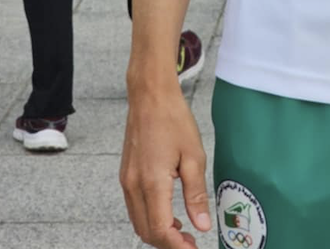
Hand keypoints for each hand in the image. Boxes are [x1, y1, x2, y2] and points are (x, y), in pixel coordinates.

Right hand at [120, 86, 210, 247]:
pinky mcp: (126, 177)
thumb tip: (202, 225)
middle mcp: (134, 187)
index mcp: (152, 183)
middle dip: (168, 244)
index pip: (160, 230)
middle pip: (146, 232)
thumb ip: (196, 194)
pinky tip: (169, 214)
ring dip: (158, 233)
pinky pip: (135, 209)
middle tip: (191, 243)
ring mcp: (126, 182)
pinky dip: (150, 219)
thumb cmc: (174, 120)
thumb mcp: (193, 156)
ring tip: (183, 232)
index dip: (177, 246)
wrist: (150, 97)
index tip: (194, 248)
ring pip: (138, 223)